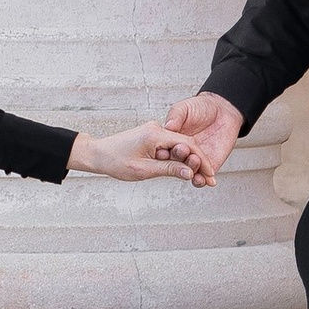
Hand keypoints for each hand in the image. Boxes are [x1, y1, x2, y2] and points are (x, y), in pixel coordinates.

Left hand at [71, 118, 207, 184]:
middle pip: (186, 144)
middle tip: (209, 179)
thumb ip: (168, 170)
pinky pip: (170, 148)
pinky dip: (178, 159)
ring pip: (179, 147)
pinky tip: (185, 171)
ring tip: (199, 178)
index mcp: (155, 134)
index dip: (201, 160)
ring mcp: (154, 132)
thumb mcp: (143, 170)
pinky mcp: (151, 138)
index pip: (187, 144)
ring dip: (188, 162)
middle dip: (198, 162)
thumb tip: (190, 173)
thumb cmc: (115, 161)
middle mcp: (157, 129)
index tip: (210, 174)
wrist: (97, 154)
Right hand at [161, 91, 244, 184]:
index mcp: (172, 140)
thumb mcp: (184, 108)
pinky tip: (203, 180)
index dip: (163, 153)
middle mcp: (182, 152)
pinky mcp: (208, 165)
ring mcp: (194, 160)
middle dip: (177, 161)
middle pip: (175, 163)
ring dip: (189, 172)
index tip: (163, 152)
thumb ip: (176, 115)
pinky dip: (201, 181)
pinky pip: (202, 177)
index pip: (164, 151)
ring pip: (188, 172)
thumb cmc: (201, 107)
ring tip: (194, 165)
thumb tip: (168, 125)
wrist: (223, 111)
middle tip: (183, 152)